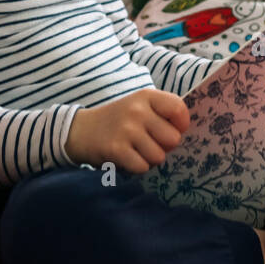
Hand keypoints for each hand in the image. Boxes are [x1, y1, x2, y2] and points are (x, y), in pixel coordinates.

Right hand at [64, 89, 189, 174]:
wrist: (81, 130)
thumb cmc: (118, 121)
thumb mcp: (139, 107)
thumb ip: (163, 114)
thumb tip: (184, 134)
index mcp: (146, 96)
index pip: (179, 109)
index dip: (180, 125)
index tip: (170, 130)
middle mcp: (137, 110)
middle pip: (173, 139)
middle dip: (163, 147)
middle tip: (148, 143)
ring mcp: (126, 129)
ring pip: (158, 156)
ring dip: (149, 159)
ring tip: (134, 150)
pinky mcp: (116, 149)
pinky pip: (142, 167)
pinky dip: (136, 167)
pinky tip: (125, 158)